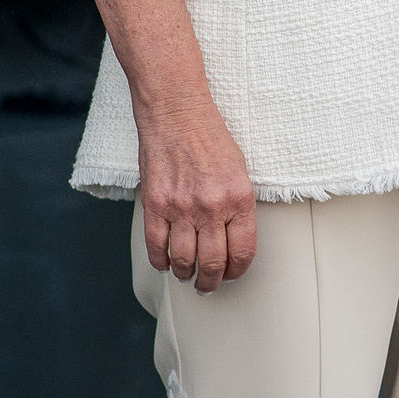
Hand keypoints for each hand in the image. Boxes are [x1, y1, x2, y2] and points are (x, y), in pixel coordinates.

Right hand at [136, 86, 257, 290]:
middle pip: (213, 263)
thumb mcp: (239, 170)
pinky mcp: (156, 204)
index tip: (231, 274)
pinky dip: (160, 261)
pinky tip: (165, 261)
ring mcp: (182, 207)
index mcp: (239, 199)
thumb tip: (232, 239)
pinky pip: (156, 246)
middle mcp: (212, 206)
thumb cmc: (210, 138)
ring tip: (186, 274)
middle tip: (208, 285)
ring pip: (184, 260)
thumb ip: (237, 206)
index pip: (243, 252)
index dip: (237, 271)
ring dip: (186, 274)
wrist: (176, 112)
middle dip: (211, 282)